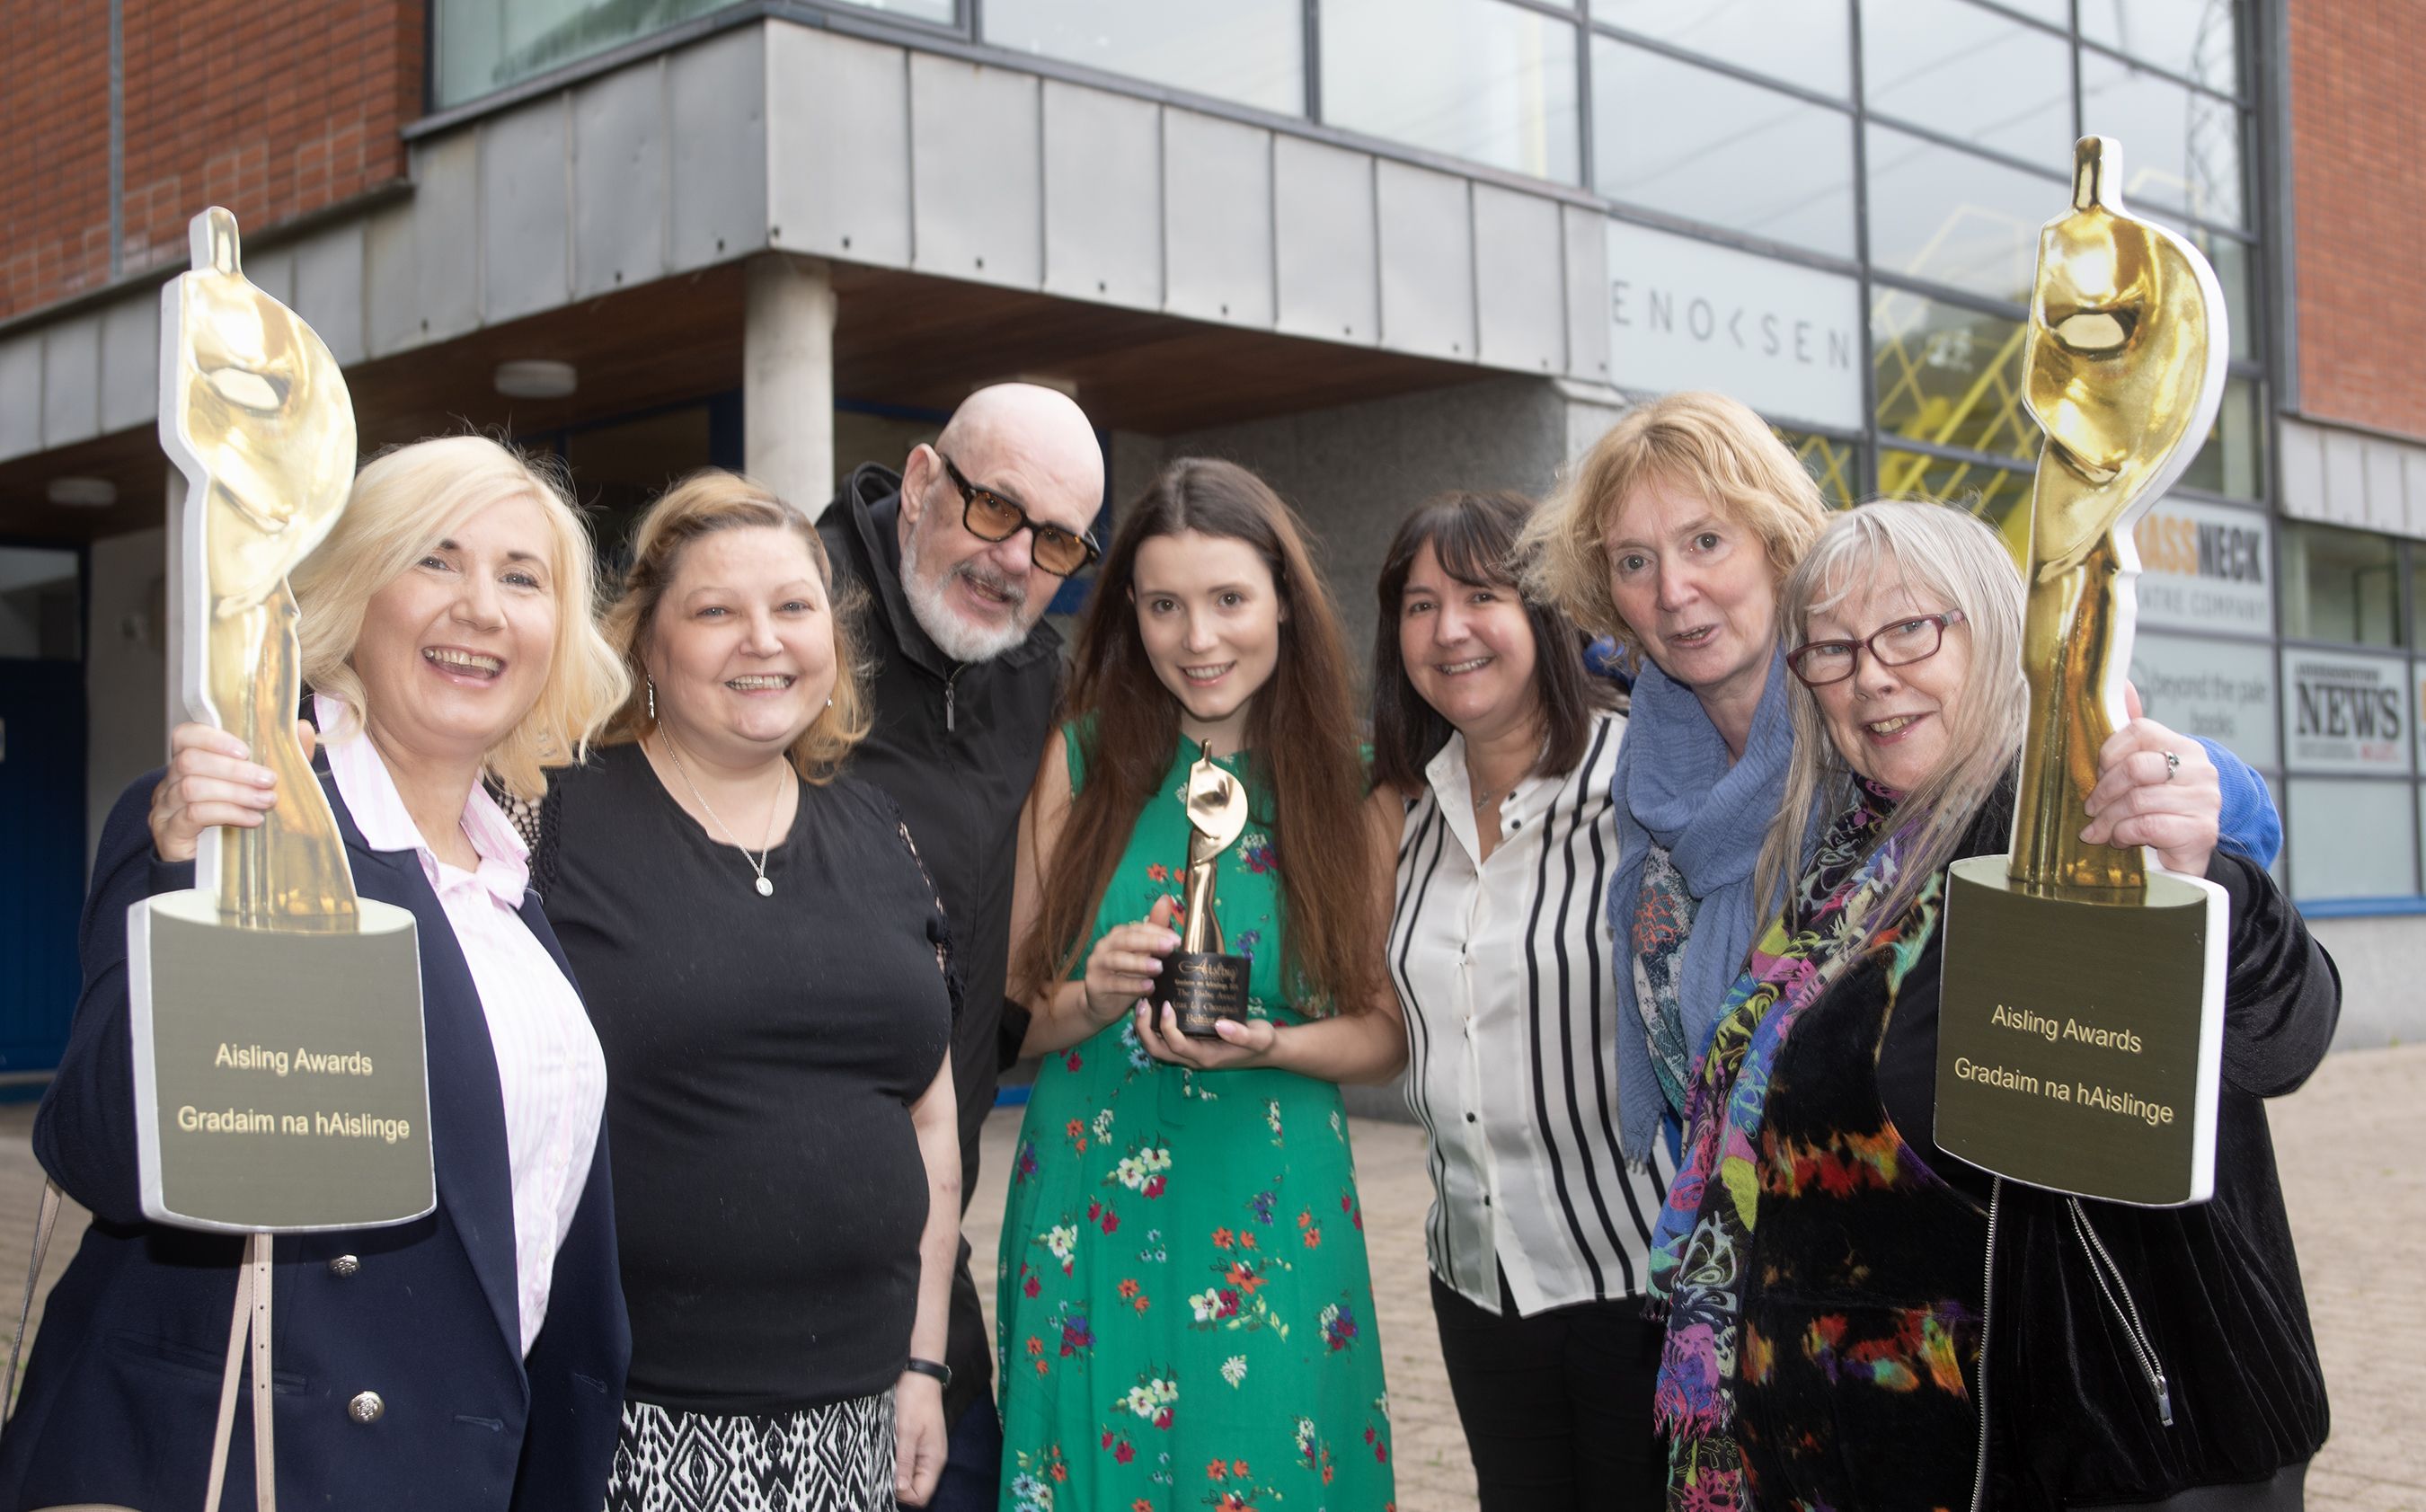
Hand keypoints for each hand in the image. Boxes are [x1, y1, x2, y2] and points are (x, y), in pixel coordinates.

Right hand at [148, 720, 315, 863]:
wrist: (213, 871)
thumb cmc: (237, 820)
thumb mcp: (261, 786)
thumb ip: (281, 757)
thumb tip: (303, 729)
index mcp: (188, 764)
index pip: (185, 736)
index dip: (213, 737)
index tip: (247, 750)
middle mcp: (169, 783)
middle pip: (190, 761)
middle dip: (234, 769)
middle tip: (269, 780)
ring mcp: (165, 809)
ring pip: (192, 787)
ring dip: (235, 791)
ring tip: (267, 801)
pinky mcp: (169, 834)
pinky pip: (193, 815)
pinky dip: (227, 813)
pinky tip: (252, 819)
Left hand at [891, 1369, 946, 1505]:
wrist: (919, 1374)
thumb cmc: (914, 1399)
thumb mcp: (906, 1430)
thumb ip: (904, 1461)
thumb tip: (900, 1489)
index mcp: (933, 1460)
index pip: (920, 1496)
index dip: (902, 1494)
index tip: (885, 1480)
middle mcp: (931, 1460)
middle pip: (915, 1489)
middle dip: (897, 1486)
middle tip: (880, 1469)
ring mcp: (925, 1453)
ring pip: (909, 1477)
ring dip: (895, 1473)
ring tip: (882, 1457)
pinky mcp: (917, 1445)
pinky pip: (907, 1464)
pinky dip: (896, 1462)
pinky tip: (886, 1451)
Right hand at [1082, 896, 1180, 1027]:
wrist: (1103, 1003)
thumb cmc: (1126, 976)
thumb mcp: (1142, 954)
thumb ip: (1153, 930)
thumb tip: (1165, 899)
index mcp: (1118, 936)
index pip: (1138, 928)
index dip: (1158, 932)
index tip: (1177, 940)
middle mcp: (1105, 946)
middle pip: (1127, 940)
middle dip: (1149, 942)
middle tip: (1170, 948)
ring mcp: (1097, 964)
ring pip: (1117, 960)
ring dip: (1139, 963)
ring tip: (1159, 968)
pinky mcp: (1094, 984)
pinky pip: (1113, 983)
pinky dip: (1132, 985)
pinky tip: (1148, 987)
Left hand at [1134, 1000, 1278, 1071]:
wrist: (1267, 1050)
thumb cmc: (1263, 1043)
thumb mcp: (1259, 1037)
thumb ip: (1243, 1034)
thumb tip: (1220, 1025)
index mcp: (1206, 1057)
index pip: (1176, 1045)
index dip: (1166, 1027)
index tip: (1167, 1005)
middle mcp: (1193, 1057)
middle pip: (1157, 1049)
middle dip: (1143, 1029)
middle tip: (1142, 1003)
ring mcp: (1190, 1052)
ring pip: (1157, 1046)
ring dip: (1145, 1027)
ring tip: (1144, 1002)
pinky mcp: (1191, 1043)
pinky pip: (1165, 1038)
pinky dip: (1154, 1024)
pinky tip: (1156, 1003)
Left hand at [2080, 685, 2217, 875]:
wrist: (2191, 854)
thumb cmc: (2160, 809)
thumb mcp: (2145, 772)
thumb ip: (2133, 735)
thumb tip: (2123, 683)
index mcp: (2183, 747)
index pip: (2138, 731)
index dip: (2108, 754)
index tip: (2098, 774)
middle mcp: (2198, 769)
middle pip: (2134, 767)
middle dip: (2103, 791)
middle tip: (2091, 809)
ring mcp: (2204, 799)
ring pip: (2136, 800)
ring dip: (2109, 820)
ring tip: (2100, 831)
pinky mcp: (2201, 830)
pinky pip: (2147, 825)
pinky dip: (2124, 834)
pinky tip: (2120, 840)